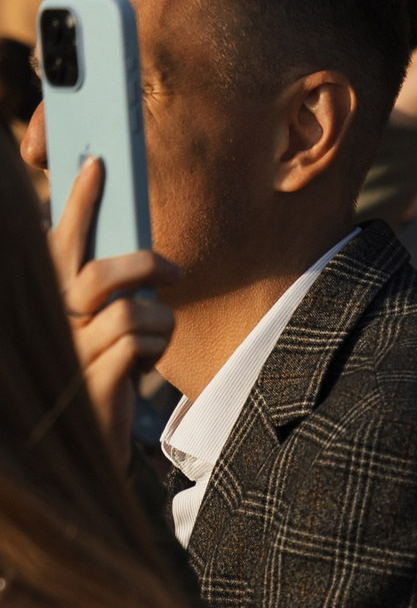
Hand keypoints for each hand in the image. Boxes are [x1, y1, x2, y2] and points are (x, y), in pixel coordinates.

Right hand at [47, 157, 180, 461]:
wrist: (88, 441)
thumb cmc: (100, 374)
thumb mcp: (102, 328)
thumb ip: (110, 294)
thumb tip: (143, 260)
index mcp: (51, 299)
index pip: (60, 243)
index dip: (77, 203)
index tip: (96, 166)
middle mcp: (52, 320)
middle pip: (97, 273)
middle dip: (143, 263)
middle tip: (175, 271)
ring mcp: (69, 351)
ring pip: (130, 311)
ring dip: (159, 322)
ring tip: (156, 338)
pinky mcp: (91, 381)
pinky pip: (138, 345)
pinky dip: (154, 350)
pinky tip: (146, 365)